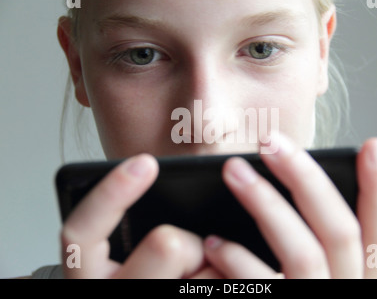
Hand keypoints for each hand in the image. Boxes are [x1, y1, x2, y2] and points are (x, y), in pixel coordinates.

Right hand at [61, 154, 216, 277]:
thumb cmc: (153, 277)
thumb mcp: (128, 251)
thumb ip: (139, 222)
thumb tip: (165, 182)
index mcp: (88, 275)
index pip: (81, 232)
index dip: (110, 193)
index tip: (144, 162)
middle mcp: (113, 293)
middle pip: (166, 244)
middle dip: (187, 243)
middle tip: (186, 260)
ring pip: (203, 267)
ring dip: (208, 267)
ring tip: (195, 280)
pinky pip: (221, 281)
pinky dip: (224, 278)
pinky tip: (210, 281)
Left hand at [203, 134, 376, 277]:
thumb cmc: (292, 293)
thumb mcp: (321, 275)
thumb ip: (315, 240)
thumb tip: (292, 183)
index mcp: (361, 279)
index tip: (371, 146)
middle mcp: (347, 293)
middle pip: (339, 230)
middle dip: (306, 179)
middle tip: (271, 142)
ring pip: (302, 253)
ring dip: (266, 205)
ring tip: (233, 171)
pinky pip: (263, 287)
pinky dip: (239, 261)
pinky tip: (213, 242)